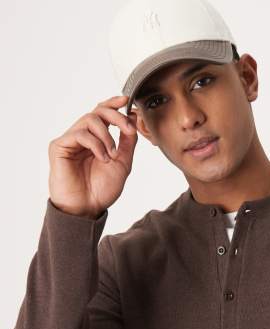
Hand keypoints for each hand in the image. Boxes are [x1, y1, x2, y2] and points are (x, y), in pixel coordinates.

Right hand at [48, 95, 137, 217]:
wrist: (87, 208)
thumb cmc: (102, 189)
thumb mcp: (123, 163)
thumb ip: (127, 142)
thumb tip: (132, 117)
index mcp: (96, 139)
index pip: (103, 113)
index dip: (114, 104)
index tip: (127, 101)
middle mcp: (82, 136)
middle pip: (98, 111)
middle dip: (116, 117)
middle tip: (128, 130)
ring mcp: (70, 140)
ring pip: (90, 119)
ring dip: (107, 136)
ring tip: (112, 155)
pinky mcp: (59, 146)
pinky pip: (80, 134)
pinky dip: (96, 144)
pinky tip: (102, 158)